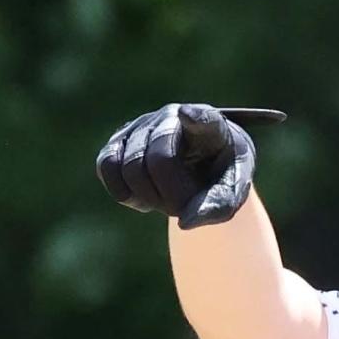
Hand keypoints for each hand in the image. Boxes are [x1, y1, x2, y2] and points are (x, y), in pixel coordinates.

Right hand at [95, 103, 285, 228]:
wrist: (200, 168)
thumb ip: (217, 206)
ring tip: (169, 199)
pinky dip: (124, 193)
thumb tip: (185, 223)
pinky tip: (145, 198)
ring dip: (151, 198)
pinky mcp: (118, 140)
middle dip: (172, 196)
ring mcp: (142, 125)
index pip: (205, 119)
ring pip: (131, 167)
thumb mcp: (231, 193)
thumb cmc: (219, 178)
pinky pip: (107, 167)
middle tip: (184, 206)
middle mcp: (173, 117)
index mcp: (213, 128)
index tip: (188, 115)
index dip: (195, 118)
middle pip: (160, 160)